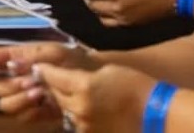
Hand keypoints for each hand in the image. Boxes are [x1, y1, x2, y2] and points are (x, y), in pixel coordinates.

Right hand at [0, 42, 94, 121]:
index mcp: (18, 58)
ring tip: (39, 92)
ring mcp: (25, 96)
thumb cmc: (74, 60)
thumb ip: (32, 58)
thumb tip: (11, 65)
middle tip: (29, 82)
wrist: (94, 80)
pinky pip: (23, 117)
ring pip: (6, 104)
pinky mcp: (36, 112)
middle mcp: (17, 78)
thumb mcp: (55, 52)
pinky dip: (31, 111)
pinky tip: (45, 103)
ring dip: (19, 99)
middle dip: (10, 85)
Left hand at [37, 64, 154, 132]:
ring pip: (64, 111)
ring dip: (63, 102)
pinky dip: (75, 115)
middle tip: (51, 78)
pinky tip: (83, 109)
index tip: (38, 67)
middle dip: (52, 86)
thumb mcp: (108, 71)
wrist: (155, 113)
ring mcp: (84, 126)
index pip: (53, 77)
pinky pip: (75, 124)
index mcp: (83, 87)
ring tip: (68, 94)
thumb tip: (67, 75)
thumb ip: (83, 75)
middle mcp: (79, 108)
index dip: (44, 71)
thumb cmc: (135, 85)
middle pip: (55, 95)